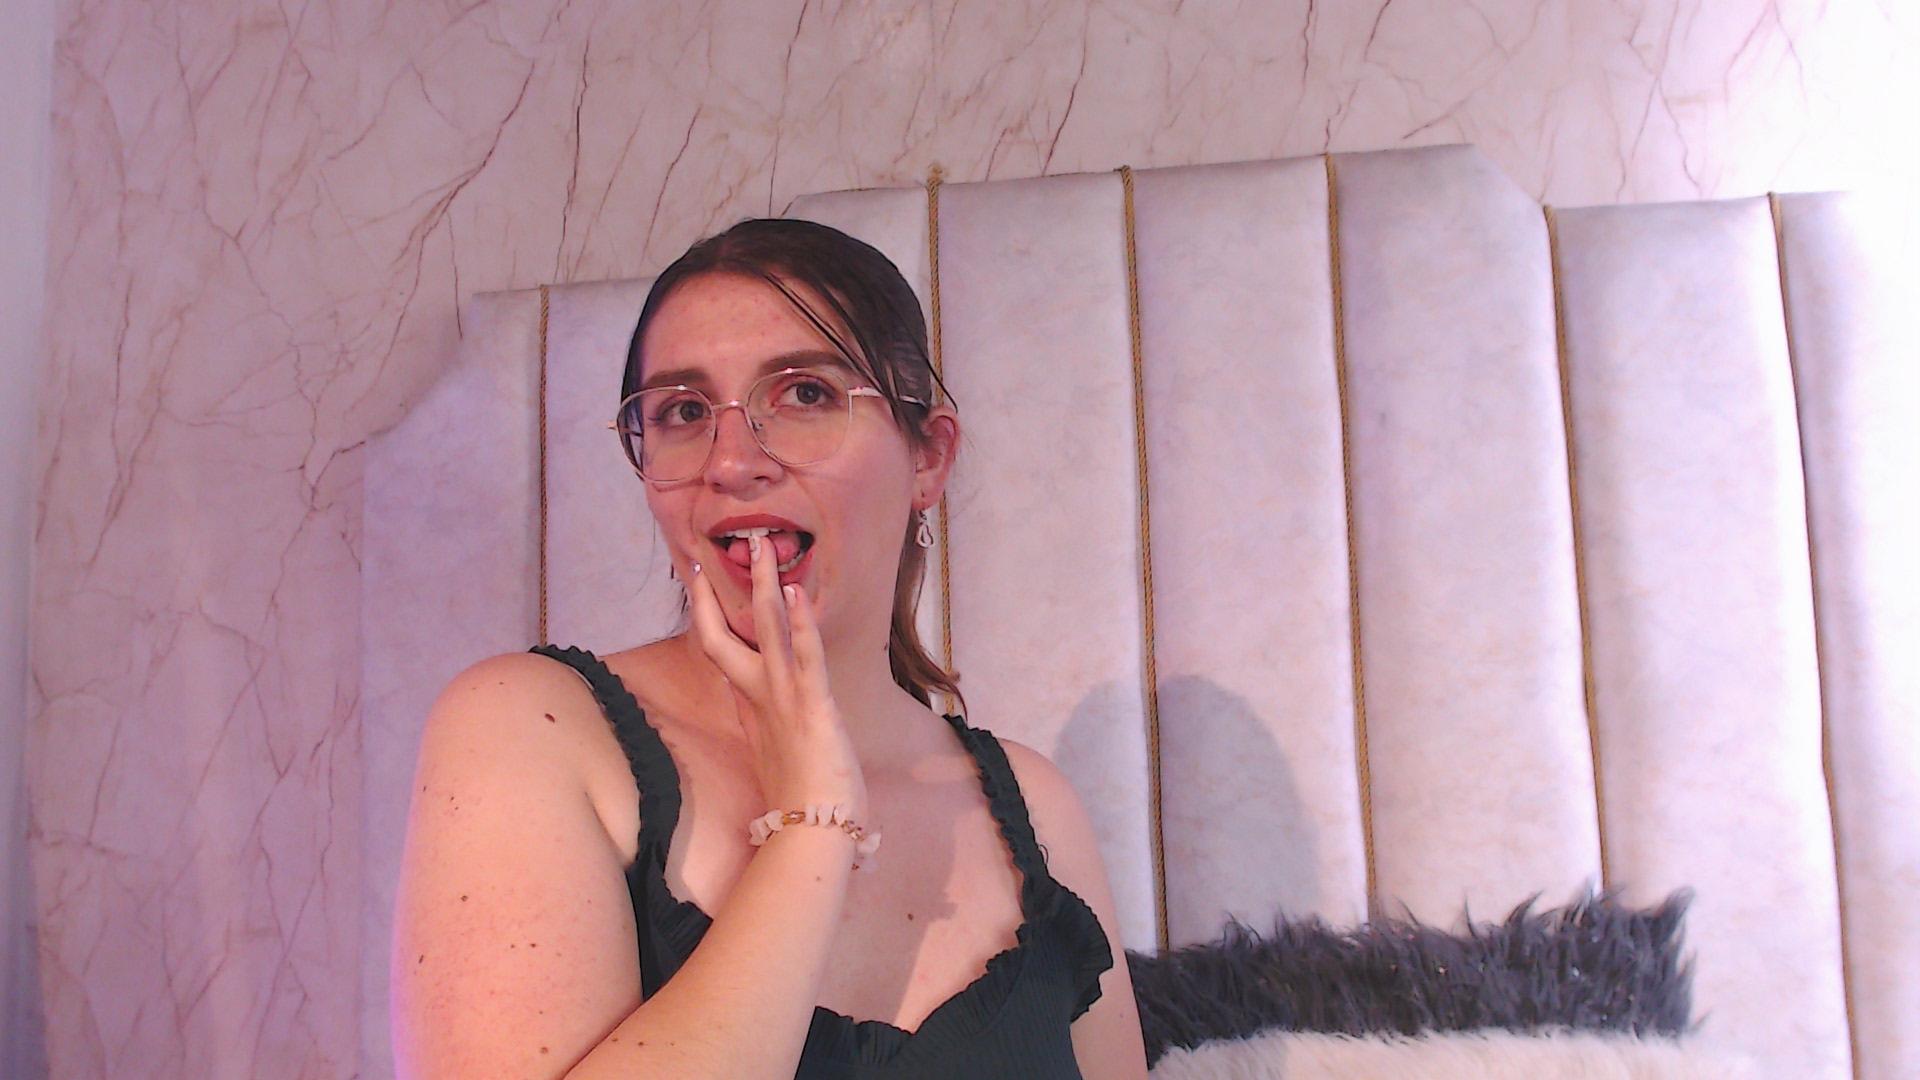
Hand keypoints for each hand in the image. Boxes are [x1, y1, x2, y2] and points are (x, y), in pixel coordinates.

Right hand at [685, 533, 868, 822]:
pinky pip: (805, 657)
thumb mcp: (781, 761)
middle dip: (722, 591)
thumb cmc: (802, 808)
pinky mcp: (812, 707)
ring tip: (762, 547)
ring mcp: (783, 700)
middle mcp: (760, 699)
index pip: (723, 652)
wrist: (810, 836)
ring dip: (764, 586)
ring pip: (767, 631)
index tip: (700, 583)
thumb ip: (772, 738)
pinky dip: (800, 624)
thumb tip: (773, 733)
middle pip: (728, 634)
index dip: (710, 616)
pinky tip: (795, 593)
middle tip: (716, 552)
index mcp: (752, 710)